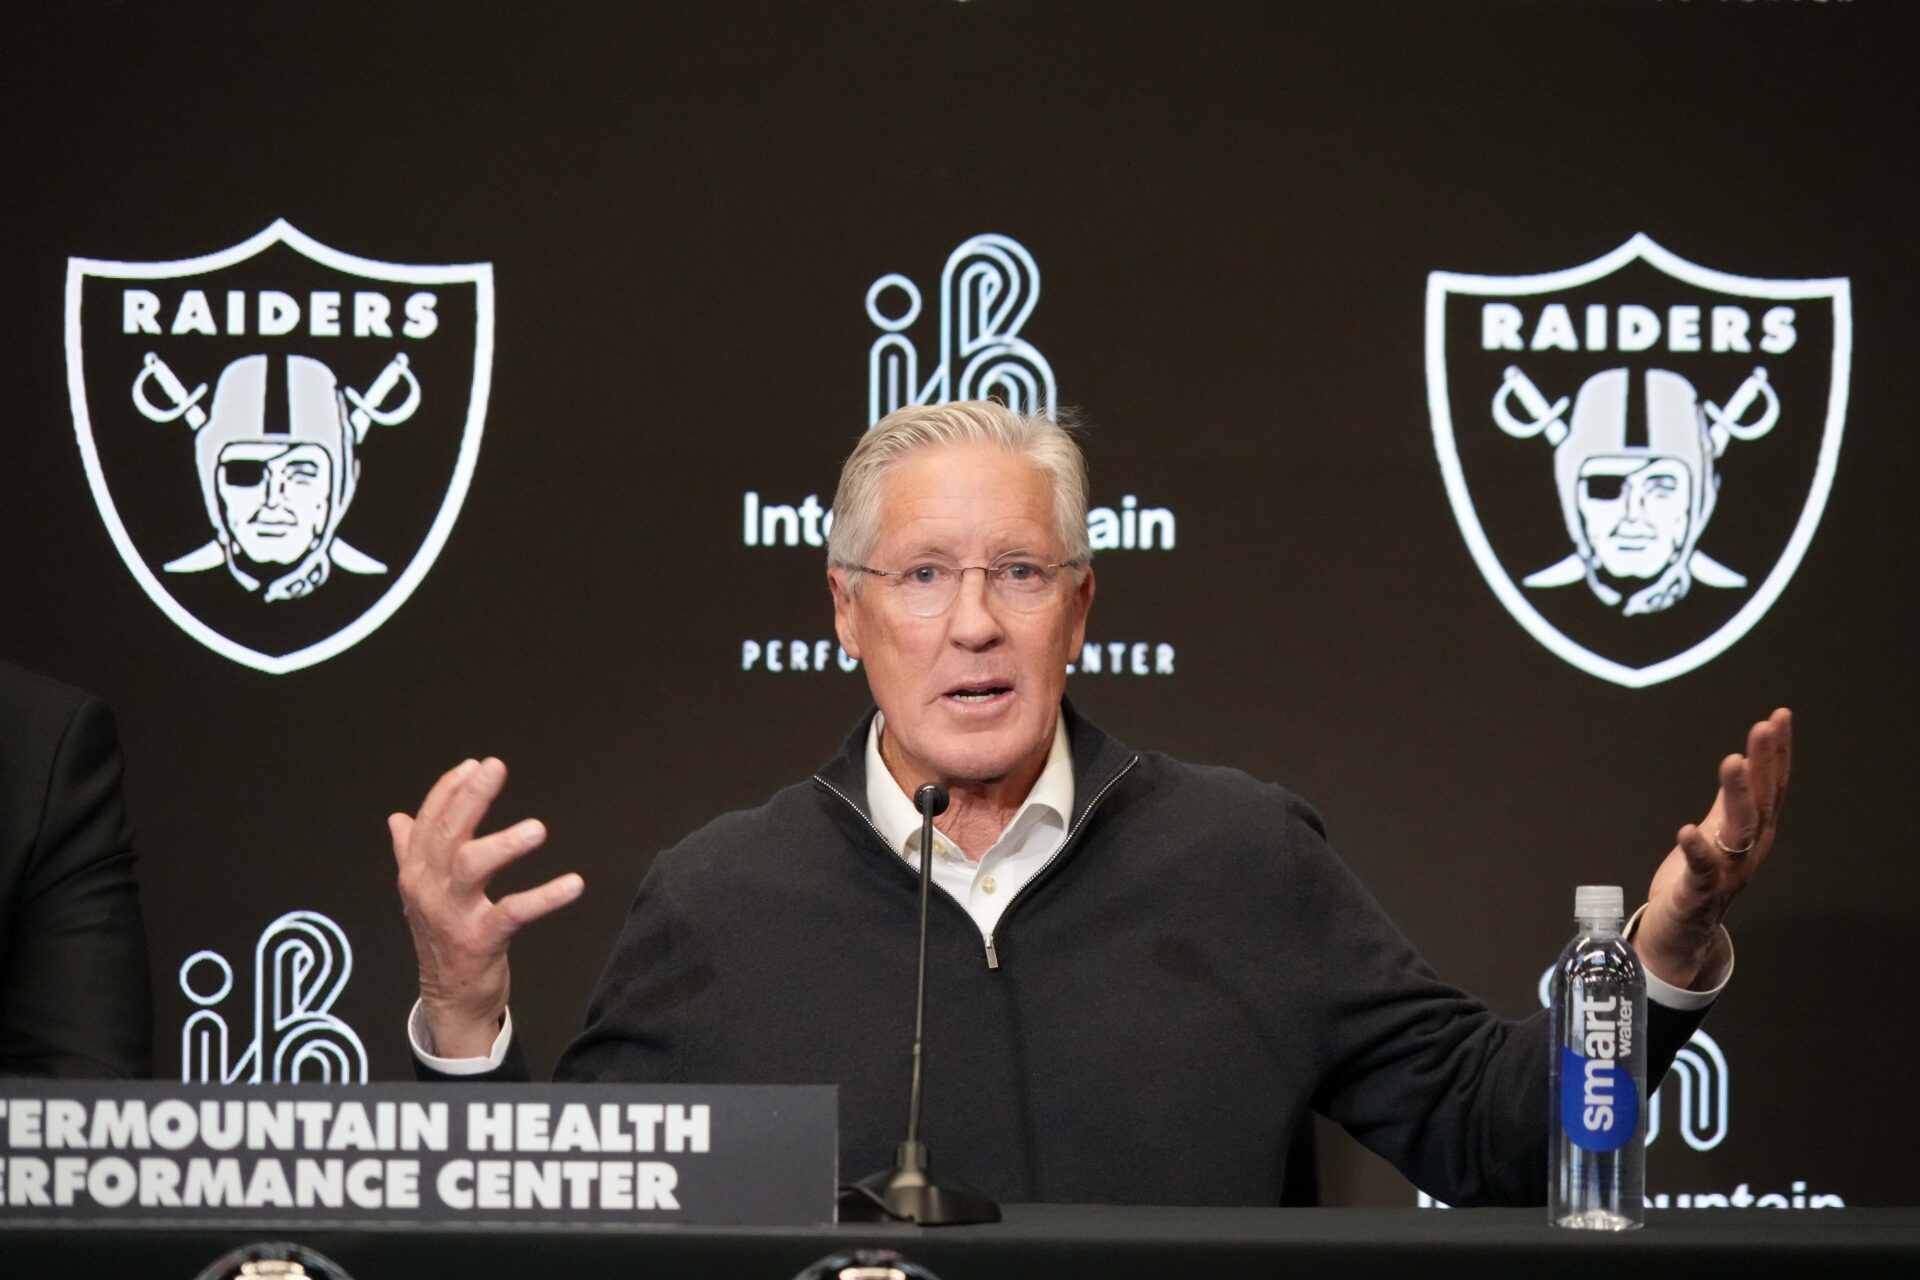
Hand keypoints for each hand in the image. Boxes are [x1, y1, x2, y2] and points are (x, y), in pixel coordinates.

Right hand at [390, 757, 582, 1057]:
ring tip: (537, 829)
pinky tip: (572, 884)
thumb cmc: (443, 938)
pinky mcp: (480, 941)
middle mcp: (429, 890)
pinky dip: (544, 898)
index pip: (428, 822)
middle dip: (470, 798)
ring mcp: (452, 916)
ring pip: (470, 868)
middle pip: (447, 835)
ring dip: (503, 844)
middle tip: (495, 768)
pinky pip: (512, 913)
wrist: (449, 999)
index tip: (475, 765)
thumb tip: (398, 818)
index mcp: (416, 873)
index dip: (449, 791)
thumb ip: (410, 853)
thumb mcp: (422, 894)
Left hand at [1637, 708, 1791, 988]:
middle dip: (1765, 764)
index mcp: (1753, 833)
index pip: (1772, 787)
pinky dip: (1697, 850)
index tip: (1780, 717)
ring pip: (1738, 831)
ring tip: (1733, 762)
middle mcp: (1748, 851)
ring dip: (1738, 795)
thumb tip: (1744, 760)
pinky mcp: (1699, 892)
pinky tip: (1687, 829)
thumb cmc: (1700, 877)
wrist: (1683, 931)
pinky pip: (1701, 870)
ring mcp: (1727, 872)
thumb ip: (1731, 801)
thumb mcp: (1719, 832)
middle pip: (1762, 802)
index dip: (1777, 753)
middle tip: (1763, 727)